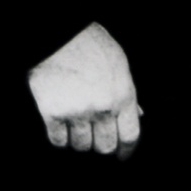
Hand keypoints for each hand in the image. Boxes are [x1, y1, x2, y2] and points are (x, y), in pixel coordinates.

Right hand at [27, 22, 140, 160]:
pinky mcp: (52, 113)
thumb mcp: (118, 62)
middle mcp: (102, 108)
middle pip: (105, 146)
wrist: (56, 34)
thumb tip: (138, 116)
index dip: (126, 151)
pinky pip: (58, 141)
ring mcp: (77, 112)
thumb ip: (127, 91)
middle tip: (94, 137)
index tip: (121, 156)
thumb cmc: (88, 43)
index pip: (130, 136)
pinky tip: (60, 126)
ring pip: (81, 146)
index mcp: (122, 94)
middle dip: (100, 144)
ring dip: (78, 140)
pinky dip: (59, 137)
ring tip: (75, 126)